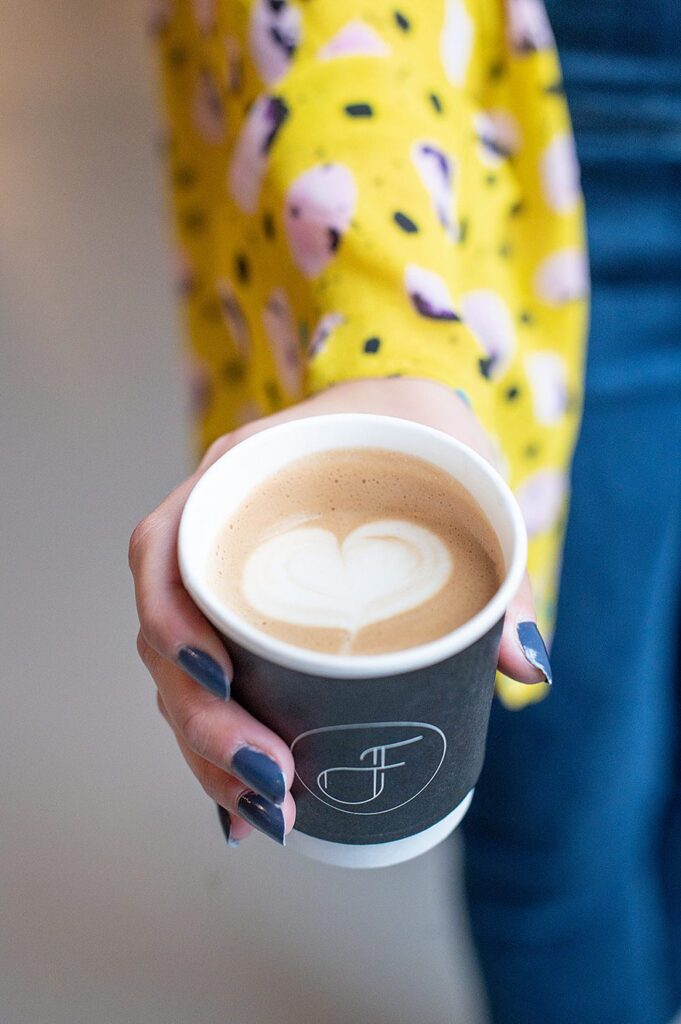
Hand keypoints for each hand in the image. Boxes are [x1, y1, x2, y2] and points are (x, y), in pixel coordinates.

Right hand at [129, 377, 547, 846]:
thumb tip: (526, 667)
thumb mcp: (458, 462)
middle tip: (271, 782)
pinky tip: (245, 810)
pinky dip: (219, 748)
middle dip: (204, 720)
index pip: (163, 548)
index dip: (174, 618)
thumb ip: (497, 564)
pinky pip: (209, 686)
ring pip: (179, 676)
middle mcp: (216, 531)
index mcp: (239, 476)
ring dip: (208, 752)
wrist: (400, 415)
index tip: (222, 678)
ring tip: (268, 816)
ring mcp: (225, 578)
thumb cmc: (418, 430)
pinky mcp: (245, 619)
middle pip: (165, 633)